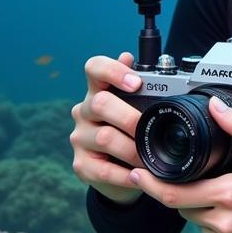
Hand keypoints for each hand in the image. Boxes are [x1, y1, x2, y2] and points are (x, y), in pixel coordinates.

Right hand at [70, 51, 148, 204]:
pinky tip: (140, 176)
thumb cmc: (133, 133)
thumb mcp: (139, 109)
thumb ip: (138, 85)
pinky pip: (103, 170)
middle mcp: (85, 111)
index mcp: (99, 91)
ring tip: (151, 157)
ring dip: (132, 149)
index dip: (112, 70)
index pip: (94, 69)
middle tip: (151, 128)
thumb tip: (129, 56)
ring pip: (103, 137)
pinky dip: (125, 174)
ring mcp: (80, 138)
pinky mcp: (81, 165)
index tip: (135, 82)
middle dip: (129, 117)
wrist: (126, 172)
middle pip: (100, 104)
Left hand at [127, 96, 231, 232]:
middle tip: (210, 184)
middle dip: (186, 194)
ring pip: (198, 226)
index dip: (149, 184)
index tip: (137, 174)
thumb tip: (215, 107)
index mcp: (228, 194)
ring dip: (205, 213)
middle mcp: (223, 224)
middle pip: (183, 208)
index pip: (172, 193)